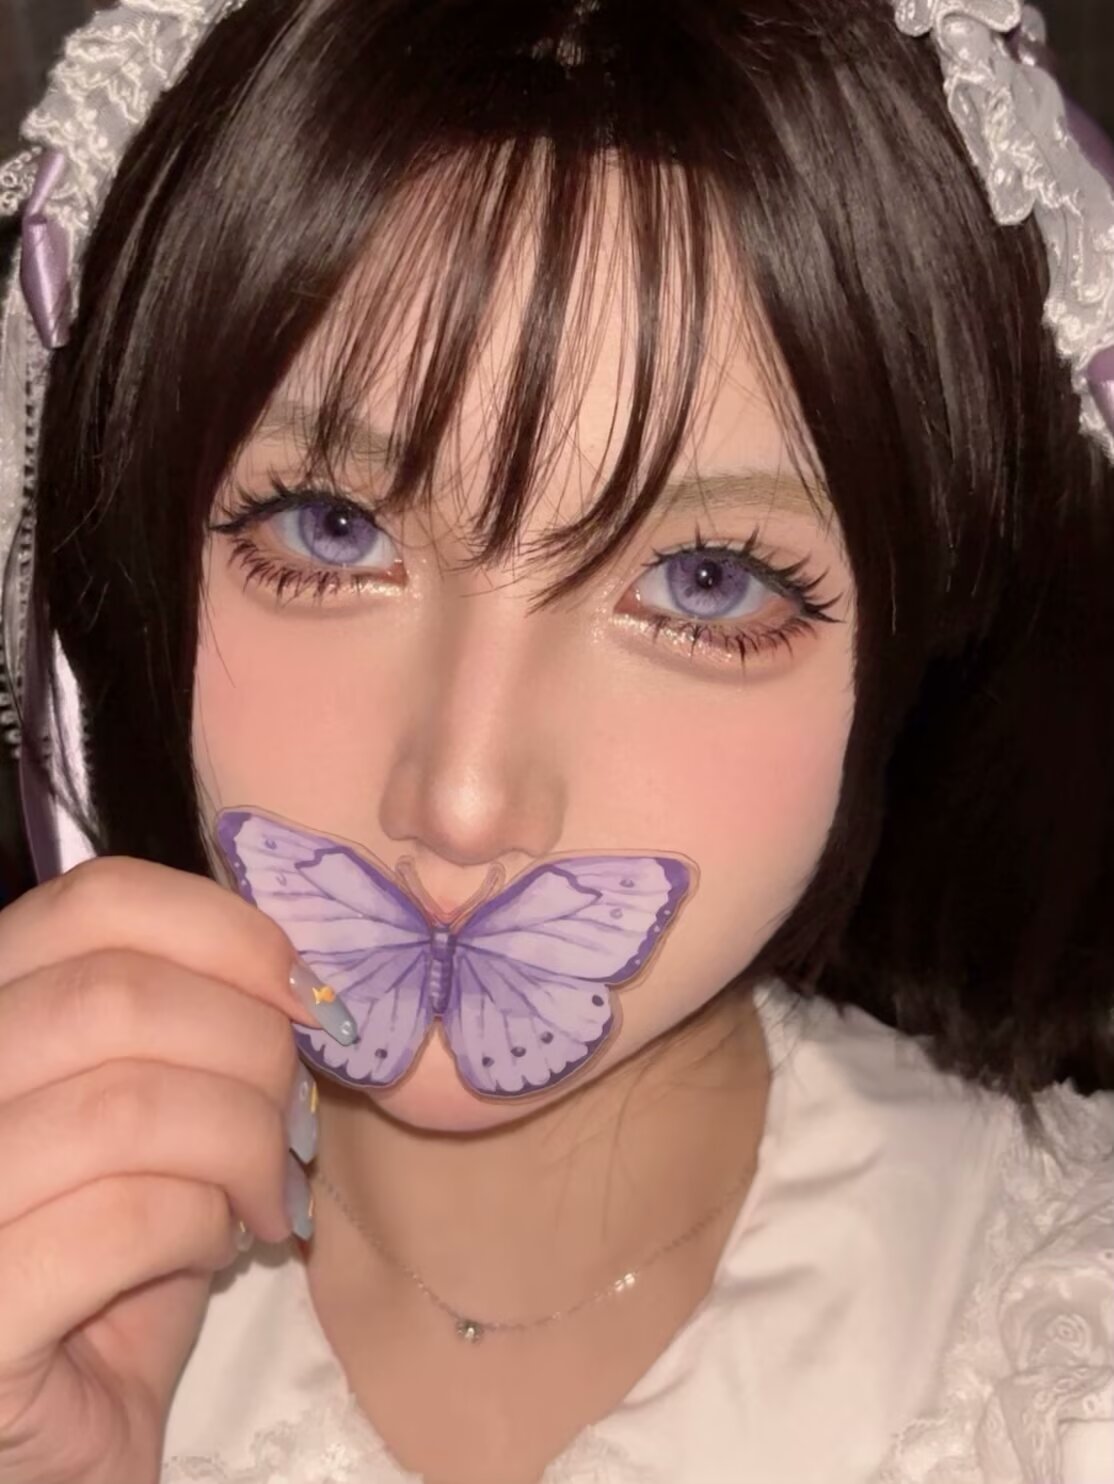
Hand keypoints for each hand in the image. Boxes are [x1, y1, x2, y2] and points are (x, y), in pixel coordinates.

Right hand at [0, 857, 329, 1483]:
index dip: (227, 933)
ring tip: (266, 1191)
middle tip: (294, 1119)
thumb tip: (303, 982)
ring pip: (127, 1103)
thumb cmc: (114, 1257)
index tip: (306, 998)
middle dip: (251, 1049)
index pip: (96, 900)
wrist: (63, 1432)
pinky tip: (217, 1247)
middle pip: (119, 995)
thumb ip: (194, 1026)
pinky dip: (204, 1222)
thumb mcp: (153, 1113)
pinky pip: (124, 1218)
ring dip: (243, 1144)